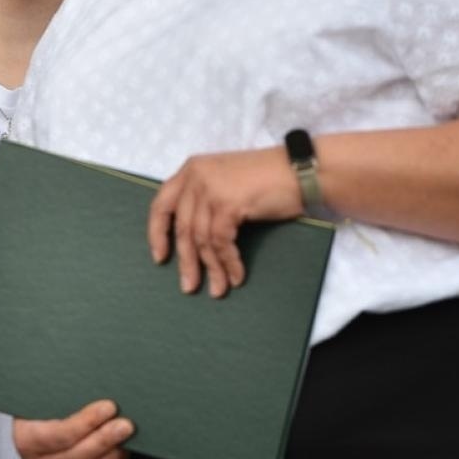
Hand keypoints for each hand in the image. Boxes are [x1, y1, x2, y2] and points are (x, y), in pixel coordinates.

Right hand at [13, 399, 132, 458]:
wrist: (32, 417)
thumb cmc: (39, 401)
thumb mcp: (41, 393)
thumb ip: (58, 389)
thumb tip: (90, 374)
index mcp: (26, 437)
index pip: (57, 435)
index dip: (85, 423)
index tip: (108, 407)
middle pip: (75, 456)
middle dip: (103, 440)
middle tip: (125, 424)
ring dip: (111, 457)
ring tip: (128, 439)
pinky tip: (122, 452)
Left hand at [147, 147, 303, 296]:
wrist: (301, 170)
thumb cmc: (269, 179)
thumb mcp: (226, 182)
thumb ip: (205, 198)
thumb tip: (193, 241)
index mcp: (191, 169)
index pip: (161, 204)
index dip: (157, 233)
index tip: (159, 258)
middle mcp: (195, 176)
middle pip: (182, 227)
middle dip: (186, 261)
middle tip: (188, 286)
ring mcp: (210, 189)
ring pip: (201, 239)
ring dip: (211, 269)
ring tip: (218, 289)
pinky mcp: (228, 203)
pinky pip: (221, 242)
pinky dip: (228, 263)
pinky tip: (236, 277)